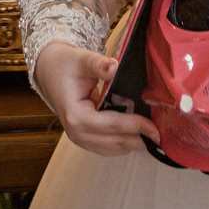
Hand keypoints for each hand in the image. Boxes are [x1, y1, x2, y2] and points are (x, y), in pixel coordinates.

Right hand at [34, 42, 159, 157]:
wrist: (49, 71)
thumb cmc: (64, 65)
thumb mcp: (82, 59)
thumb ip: (98, 64)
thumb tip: (113, 66)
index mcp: (76, 115)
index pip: (112, 125)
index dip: (136, 126)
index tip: (155, 128)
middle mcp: (76, 132)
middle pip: (115, 143)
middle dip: (138, 138)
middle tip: (159, 132)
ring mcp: (79, 138)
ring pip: (113, 149)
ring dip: (131, 140)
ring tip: (146, 125)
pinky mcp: (84, 138)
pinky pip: (108, 147)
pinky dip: (123, 139)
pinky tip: (132, 126)